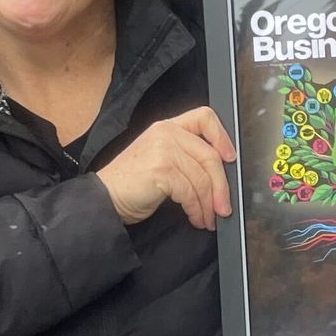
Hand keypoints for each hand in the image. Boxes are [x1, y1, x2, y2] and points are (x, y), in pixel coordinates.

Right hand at [99, 107, 235, 231]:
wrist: (105, 198)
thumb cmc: (132, 184)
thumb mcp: (161, 160)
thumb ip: (187, 157)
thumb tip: (219, 176)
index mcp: (168, 127)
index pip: (204, 116)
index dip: (222, 137)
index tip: (230, 158)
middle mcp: (166, 133)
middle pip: (210, 156)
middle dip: (221, 187)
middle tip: (223, 208)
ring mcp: (164, 150)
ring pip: (202, 178)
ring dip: (208, 204)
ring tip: (207, 219)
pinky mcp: (162, 170)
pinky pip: (190, 192)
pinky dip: (196, 209)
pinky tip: (195, 218)